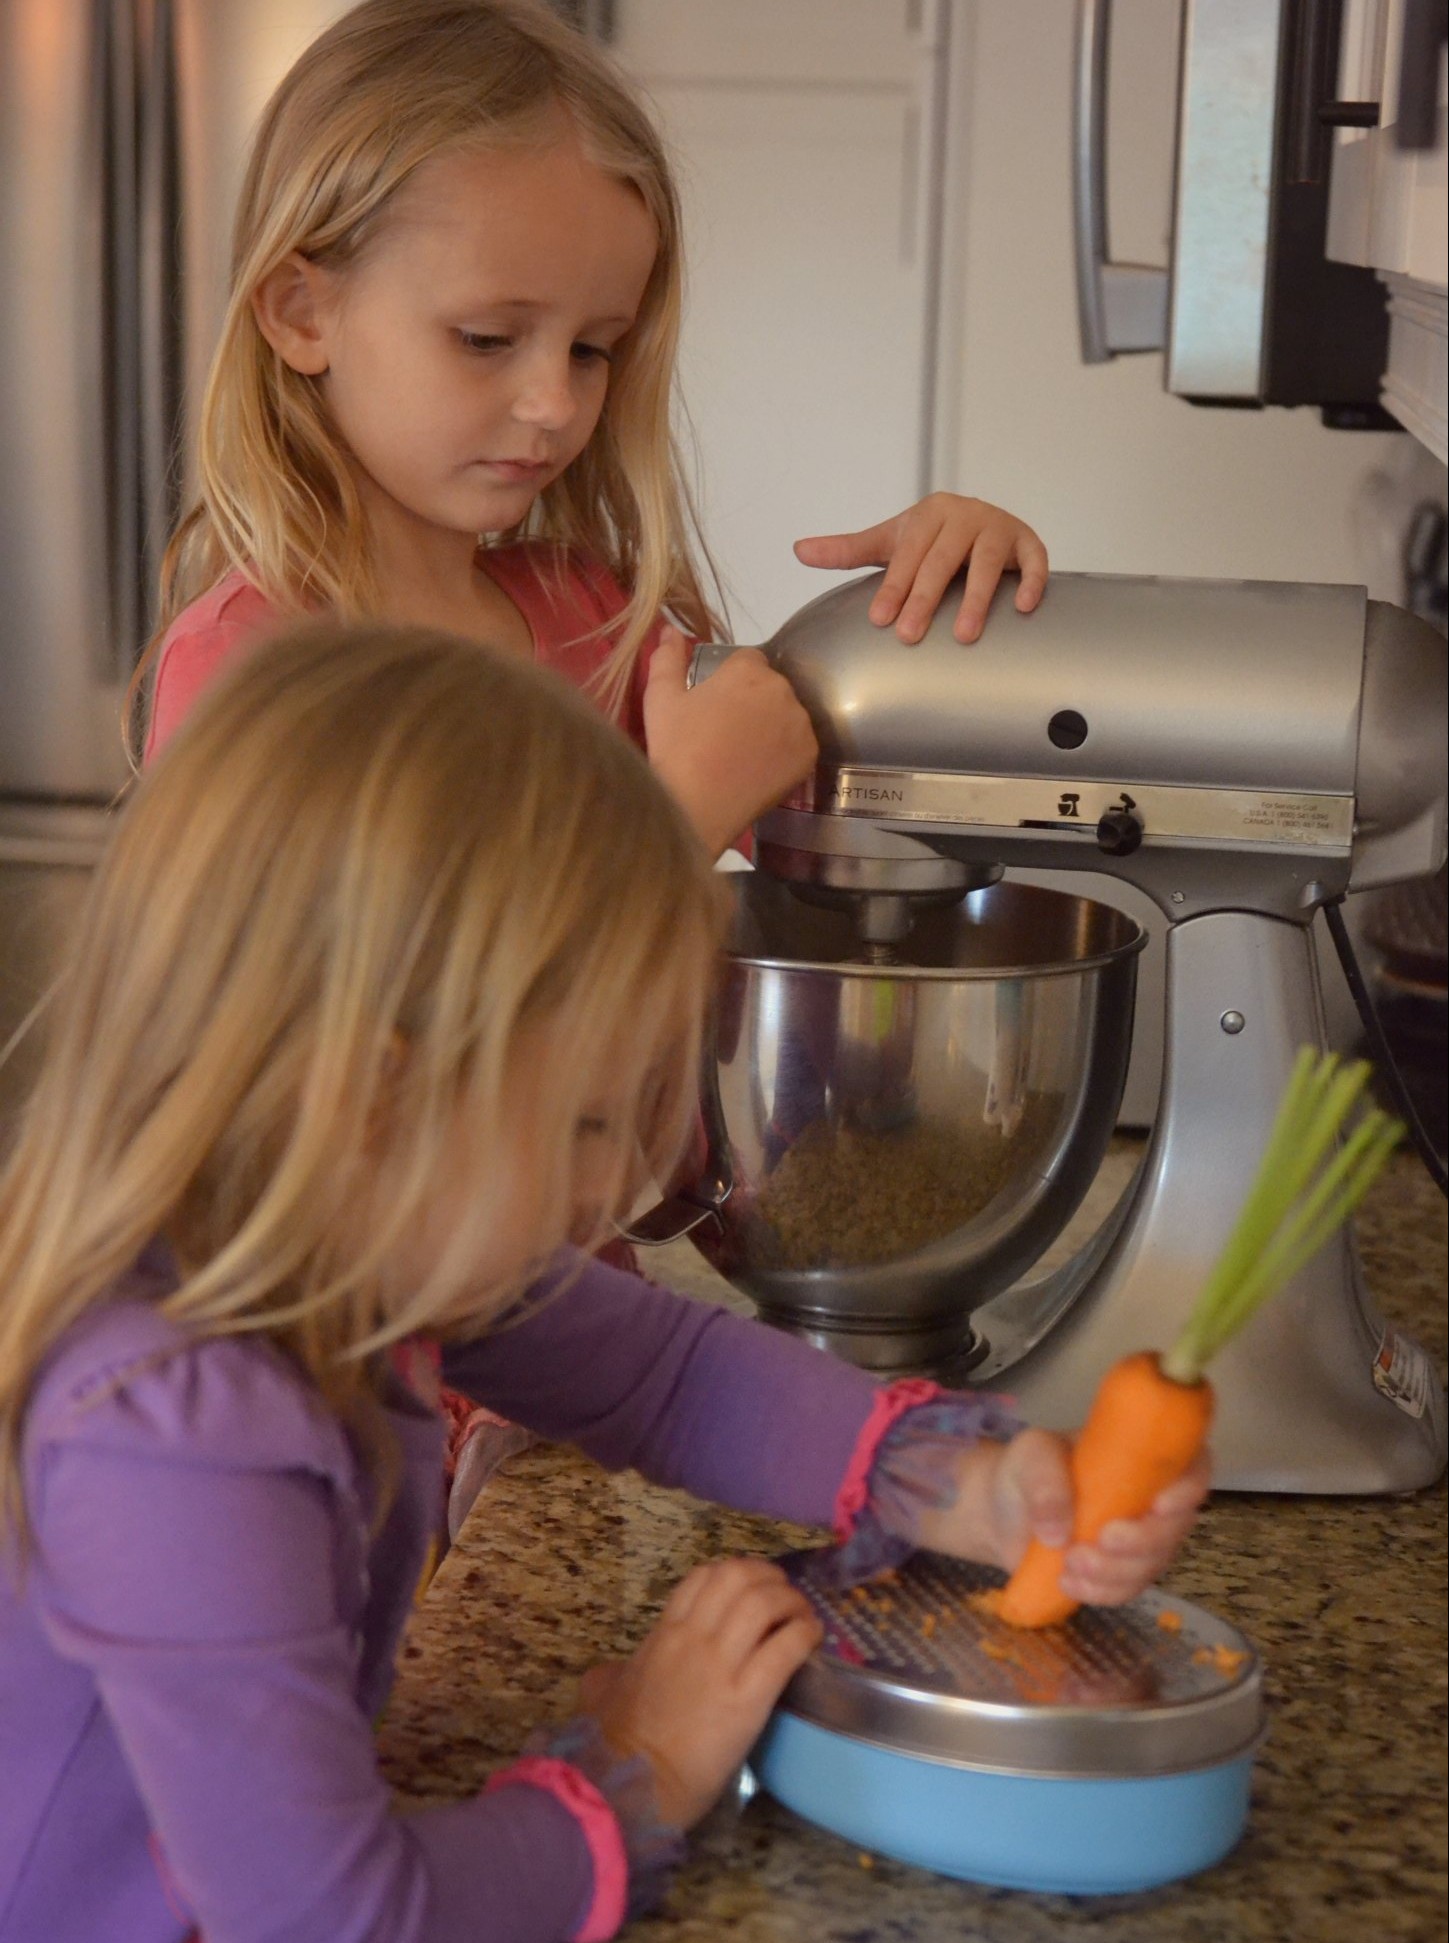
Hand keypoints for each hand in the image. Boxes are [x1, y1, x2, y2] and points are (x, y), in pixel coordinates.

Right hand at [578, 1557, 821, 1827]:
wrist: (635, 1785)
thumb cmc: (619, 1745)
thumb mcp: (605, 1694)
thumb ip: (610, 1674)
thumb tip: (610, 1674)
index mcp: (664, 1634)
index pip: (704, 1577)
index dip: (736, 1572)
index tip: (753, 1584)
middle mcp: (694, 1638)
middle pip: (739, 1578)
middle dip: (768, 1577)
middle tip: (784, 1593)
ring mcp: (721, 1665)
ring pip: (764, 1603)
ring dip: (791, 1602)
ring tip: (803, 1615)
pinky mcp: (749, 1698)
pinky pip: (785, 1647)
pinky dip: (804, 1633)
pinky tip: (813, 1637)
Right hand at [643, 625, 817, 857]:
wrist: (696, 806)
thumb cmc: (676, 749)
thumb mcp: (661, 699)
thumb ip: (666, 658)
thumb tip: (670, 629)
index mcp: (747, 670)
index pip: (749, 661)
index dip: (732, 681)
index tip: (718, 706)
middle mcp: (781, 689)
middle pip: (771, 686)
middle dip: (754, 701)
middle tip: (728, 733)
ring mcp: (799, 723)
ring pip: (788, 714)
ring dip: (773, 725)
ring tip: (744, 753)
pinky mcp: (809, 754)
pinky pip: (800, 743)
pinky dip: (785, 752)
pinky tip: (761, 767)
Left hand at [794, 492, 1048, 644]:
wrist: (983, 523)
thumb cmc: (931, 541)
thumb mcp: (891, 542)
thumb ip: (848, 550)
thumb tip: (798, 551)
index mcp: (930, 514)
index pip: (908, 554)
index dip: (893, 587)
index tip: (880, 621)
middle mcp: (965, 515)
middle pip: (943, 560)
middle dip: (924, 598)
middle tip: (909, 636)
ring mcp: (999, 526)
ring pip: (988, 562)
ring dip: (976, 597)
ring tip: (963, 635)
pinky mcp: (1029, 541)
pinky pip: (1035, 560)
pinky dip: (1032, 581)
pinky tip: (1022, 608)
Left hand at [916, 1429, 1210, 1607]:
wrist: (1003, 1510)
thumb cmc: (1027, 1469)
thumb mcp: (1030, 1457)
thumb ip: (1045, 1483)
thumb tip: (1057, 1532)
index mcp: (1141, 1455)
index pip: (1191, 1466)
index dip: (1188, 1488)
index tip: (1159, 1505)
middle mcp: (1150, 1498)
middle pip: (1177, 1526)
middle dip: (1145, 1540)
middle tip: (1104, 1539)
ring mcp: (1139, 1539)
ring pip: (1153, 1564)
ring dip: (1117, 1572)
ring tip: (1070, 1563)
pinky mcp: (1120, 1571)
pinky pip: (1127, 1591)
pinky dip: (1101, 1593)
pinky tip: (1068, 1584)